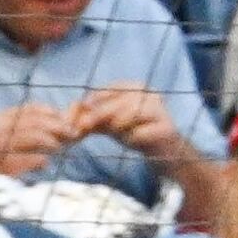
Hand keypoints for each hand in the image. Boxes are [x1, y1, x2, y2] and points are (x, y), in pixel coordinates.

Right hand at [0, 97, 82, 169]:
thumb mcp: (10, 136)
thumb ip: (32, 127)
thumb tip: (64, 120)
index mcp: (1, 119)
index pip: (31, 109)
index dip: (51, 112)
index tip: (65, 120)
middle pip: (36, 121)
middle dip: (58, 126)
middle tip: (73, 134)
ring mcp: (1, 148)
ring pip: (35, 137)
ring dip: (52, 142)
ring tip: (59, 148)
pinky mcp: (5, 166)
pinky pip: (33, 158)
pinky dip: (43, 159)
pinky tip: (45, 164)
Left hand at [72, 83, 190, 159]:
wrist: (162, 150)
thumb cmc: (134, 131)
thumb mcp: (110, 123)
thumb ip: (94, 118)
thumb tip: (71, 117)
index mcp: (136, 87)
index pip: (112, 88)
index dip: (95, 98)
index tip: (82, 109)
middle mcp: (150, 95)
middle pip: (122, 100)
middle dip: (101, 112)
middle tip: (85, 125)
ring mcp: (160, 111)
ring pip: (134, 112)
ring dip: (118, 124)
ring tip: (112, 133)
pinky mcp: (167, 128)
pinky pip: (144, 131)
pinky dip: (133, 137)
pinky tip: (129, 141)